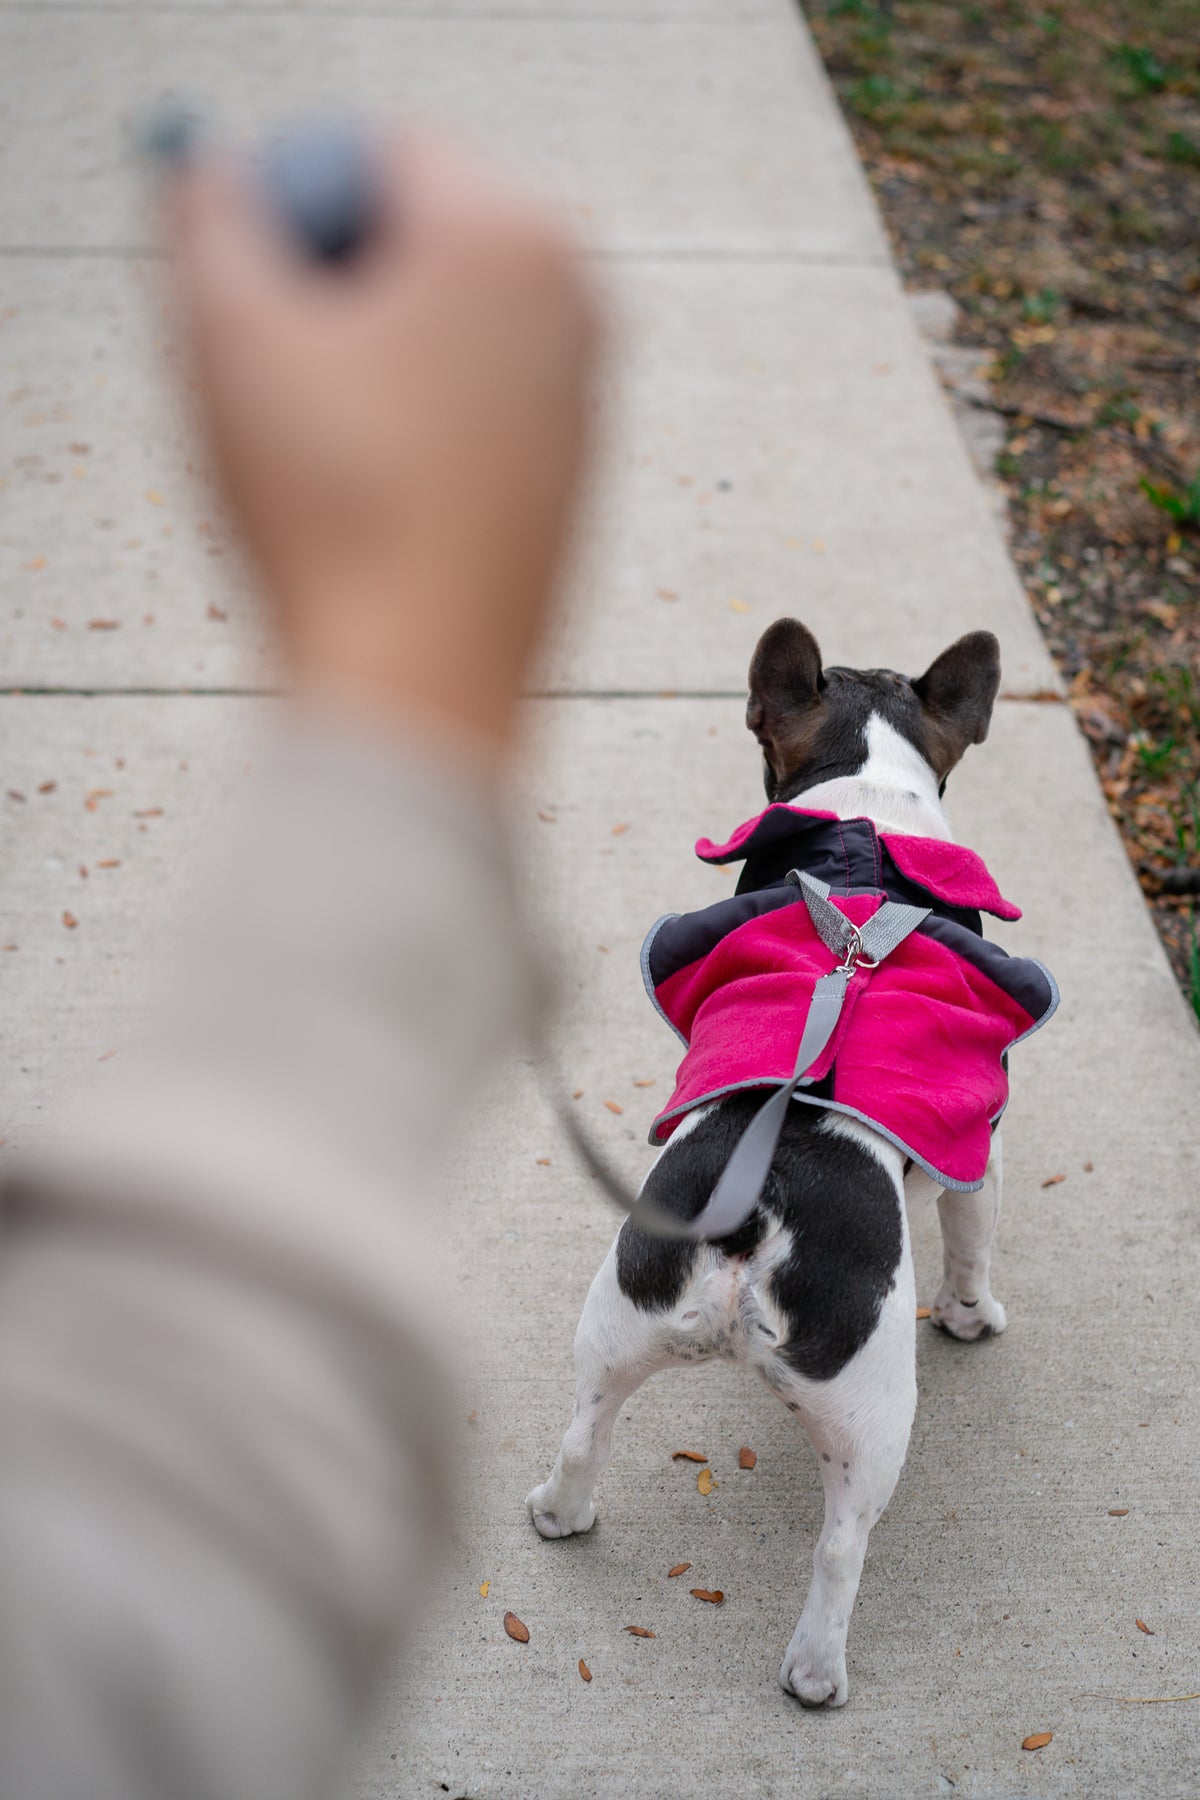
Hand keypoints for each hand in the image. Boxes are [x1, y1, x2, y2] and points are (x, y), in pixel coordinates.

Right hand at [168, 131, 598, 753]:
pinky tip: (378, 506)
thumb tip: (222, 182)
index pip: (381, 155)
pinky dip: (417, 435)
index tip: (258, 307)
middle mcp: (579, 300)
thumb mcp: (228, 330)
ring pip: (443, 335)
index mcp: (513, 232)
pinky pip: (473, 413)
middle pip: (420, 242)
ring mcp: (588, 396)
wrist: (421, 687)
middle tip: (282, 380)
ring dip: (371, 369)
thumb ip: (211, 215)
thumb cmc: (336, 512)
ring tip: (331, 460)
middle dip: (337, 291)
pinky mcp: (575, 477)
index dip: (294, 215)